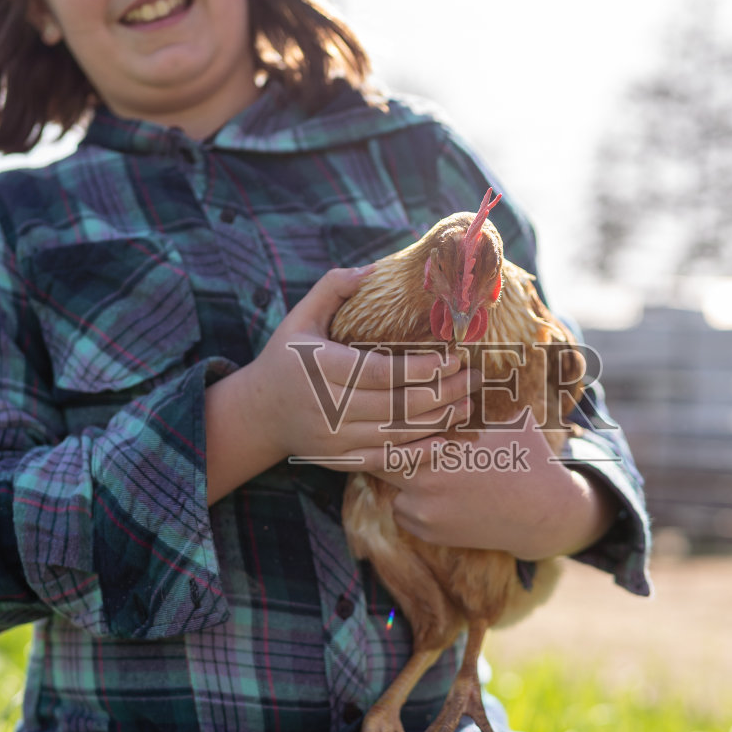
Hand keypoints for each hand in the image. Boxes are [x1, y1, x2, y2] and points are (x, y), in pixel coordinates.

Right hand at [241, 267, 477, 462]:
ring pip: (396, 433)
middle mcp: (326, 407)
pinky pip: (386, 460)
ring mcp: (333, 438)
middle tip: (472, 377)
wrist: (258, 413)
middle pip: (396, 404)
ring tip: (466, 401)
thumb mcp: (300, 316)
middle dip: (441, 392)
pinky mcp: (339, 460)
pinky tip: (445, 438)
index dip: (420, 368)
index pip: (380, 372)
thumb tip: (371, 271)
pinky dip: (418, 452)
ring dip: (438, 419)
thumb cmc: (287, 357)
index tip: (452, 356)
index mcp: (320, 367)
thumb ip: (333, 287)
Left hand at [367, 415, 616, 560]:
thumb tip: (466, 351)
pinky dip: (409, 499)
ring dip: (395, 473)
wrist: (544, 514)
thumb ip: (480, 392)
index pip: (389, 429)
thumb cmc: (527, 457)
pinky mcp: (427, 532)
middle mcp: (424, 483)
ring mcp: (423, 513)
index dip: (383, 416)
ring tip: (409, 457)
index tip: (381, 405)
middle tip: (378, 430)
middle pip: (379, 458)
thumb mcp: (508, 416)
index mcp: (440, 447)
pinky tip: (430, 488)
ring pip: (389, 486)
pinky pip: (403, 511)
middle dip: (381, 445)